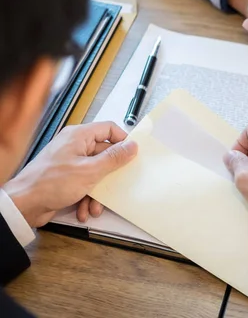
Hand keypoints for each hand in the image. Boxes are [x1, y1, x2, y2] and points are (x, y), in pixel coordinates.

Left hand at [4, 122, 137, 226]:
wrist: (24, 204)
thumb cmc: (51, 182)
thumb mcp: (91, 170)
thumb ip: (114, 158)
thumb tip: (132, 146)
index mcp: (79, 136)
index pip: (109, 129)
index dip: (122, 141)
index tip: (132, 155)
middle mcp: (74, 146)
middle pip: (104, 154)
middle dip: (110, 174)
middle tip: (118, 184)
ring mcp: (70, 162)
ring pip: (96, 172)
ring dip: (99, 191)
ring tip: (96, 205)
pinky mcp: (66, 178)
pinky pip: (86, 184)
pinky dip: (87, 197)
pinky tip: (85, 209)